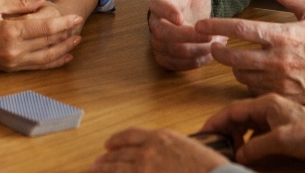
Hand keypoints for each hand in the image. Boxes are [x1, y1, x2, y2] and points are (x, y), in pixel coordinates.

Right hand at [0, 0, 82, 70]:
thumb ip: (20, 3)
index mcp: (10, 31)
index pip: (45, 28)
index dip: (64, 23)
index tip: (76, 17)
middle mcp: (14, 50)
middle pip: (49, 42)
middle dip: (67, 34)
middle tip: (80, 26)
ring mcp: (12, 62)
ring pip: (46, 57)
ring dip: (64, 50)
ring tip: (76, 41)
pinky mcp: (10, 69)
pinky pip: (37, 67)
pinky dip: (53, 62)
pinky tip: (63, 57)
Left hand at [91, 127, 228, 172]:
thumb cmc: (210, 167)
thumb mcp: (188, 148)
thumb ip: (169, 149)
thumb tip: (157, 155)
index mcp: (161, 137)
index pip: (130, 135)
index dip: (116, 140)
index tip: (108, 145)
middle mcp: (149, 149)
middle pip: (120, 153)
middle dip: (106, 159)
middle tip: (95, 163)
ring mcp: (145, 168)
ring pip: (118, 168)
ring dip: (104, 169)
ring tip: (94, 171)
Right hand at [149, 0, 224, 70]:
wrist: (194, 14)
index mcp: (160, 1)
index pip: (156, 7)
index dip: (167, 13)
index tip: (182, 18)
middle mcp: (155, 23)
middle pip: (163, 34)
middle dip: (189, 37)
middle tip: (212, 36)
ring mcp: (158, 41)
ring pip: (171, 51)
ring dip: (195, 50)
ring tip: (215, 43)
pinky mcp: (164, 57)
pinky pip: (174, 65)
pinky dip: (192, 63)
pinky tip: (208, 55)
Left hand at [196, 0, 304, 103]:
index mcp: (283, 35)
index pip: (240, 29)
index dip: (216, 26)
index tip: (200, 25)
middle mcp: (278, 60)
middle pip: (233, 57)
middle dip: (217, 51)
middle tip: (212, 45)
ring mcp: (281, 81)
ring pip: (241, 75)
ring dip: (234, 66)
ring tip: (237, 58)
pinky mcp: (285, 95)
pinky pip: (255, 90)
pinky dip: (249, 82)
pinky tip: (254, 73)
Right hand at [199, 94, 304, 165]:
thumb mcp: (282, 141)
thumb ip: (256, 146)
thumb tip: (237, 154)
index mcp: (266, 104)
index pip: (232, 110)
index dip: (216, 121)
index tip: (203, 134)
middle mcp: (268, 108)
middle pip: (237, 117)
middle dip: (223, 130)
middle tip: (214, 145)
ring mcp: (274, 118)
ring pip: (246, 125)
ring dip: (235, 137)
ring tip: (229, 150)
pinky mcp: (281, 128)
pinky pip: (256, 133)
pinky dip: (247, 141)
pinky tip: (246, 152)